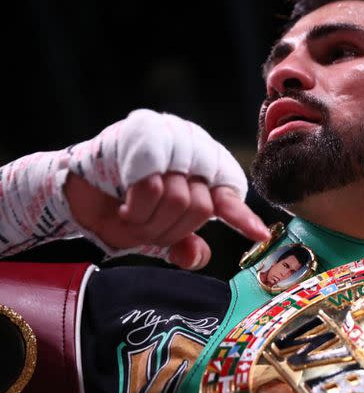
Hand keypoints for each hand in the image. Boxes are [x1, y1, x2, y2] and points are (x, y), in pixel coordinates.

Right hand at [63, 109, 270, 268]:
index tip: (260, 236)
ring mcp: (171, 138)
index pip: (229, 196)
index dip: (243, 218)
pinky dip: (137, 207)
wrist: (74, 191)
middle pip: (201, 208)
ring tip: (131, 212)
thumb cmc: (119, 207)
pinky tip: (123, 202)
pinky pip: (153, 188)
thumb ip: (179, 244)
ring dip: (149, 220)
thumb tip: (198, 258)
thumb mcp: (154, 234)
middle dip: (169, 230)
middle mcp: (193, 149)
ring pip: (180, 199)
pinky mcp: (144, 134)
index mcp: (203, 171)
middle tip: (143, 227)